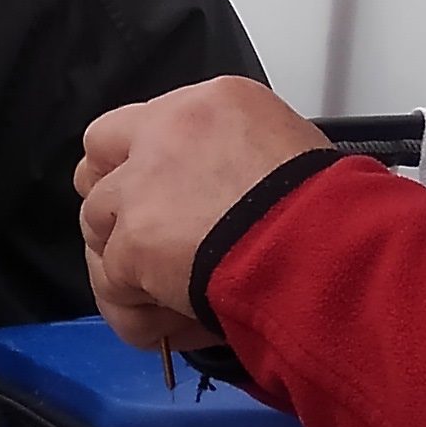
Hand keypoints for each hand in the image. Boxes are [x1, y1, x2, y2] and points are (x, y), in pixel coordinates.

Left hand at [76, 79, 325, 344]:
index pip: (142, 123)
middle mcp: (167, 129)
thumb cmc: (329, 209)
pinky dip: (137, 310)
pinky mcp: (132, 241)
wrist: (324, 246)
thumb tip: (223, 201)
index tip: (159, 198)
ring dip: (122, 259)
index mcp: (212, 102)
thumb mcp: (289, 152)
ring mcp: (141, 185)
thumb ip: (236, 160)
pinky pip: (111, 284)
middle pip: (98, 157)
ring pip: (95, 221)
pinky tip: (173, 324)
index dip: (141, 164)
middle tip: (138, 240)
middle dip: (111, 199)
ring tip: (163, 295)